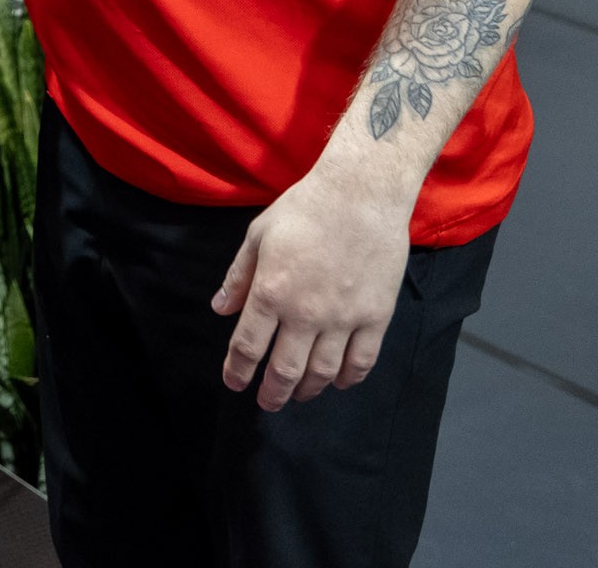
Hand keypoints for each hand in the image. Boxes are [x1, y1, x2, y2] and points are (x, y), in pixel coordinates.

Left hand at [212, 166, 411, 410]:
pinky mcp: (377, 317)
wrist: (362, 193)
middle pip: (285, 370)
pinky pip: (362, 361)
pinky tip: (339, 383)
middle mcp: (306, 314)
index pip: (248, 346)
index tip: (234, 383)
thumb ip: (239, 277)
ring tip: (298, 395)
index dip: (238, 371)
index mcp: (271, 292)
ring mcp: (344, 318)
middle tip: (266, 403)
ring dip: (307, 390)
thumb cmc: (304, 208)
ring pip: (323, 372)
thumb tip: (220, 310)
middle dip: (272, 393)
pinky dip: (349, 378)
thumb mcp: (258, 235)